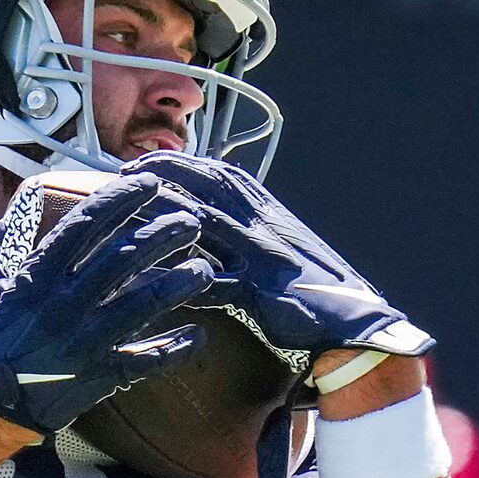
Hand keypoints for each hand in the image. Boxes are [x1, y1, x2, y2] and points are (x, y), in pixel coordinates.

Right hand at [0, 171, 220, 434]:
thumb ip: (6, 242)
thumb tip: (24, 204)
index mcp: (35, 278)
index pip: (85, 226)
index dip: (121, 200)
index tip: (149, 184)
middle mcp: (63, 305)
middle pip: (124, 257)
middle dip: (163, 233)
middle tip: (192, 220)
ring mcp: (83, 341)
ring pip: (142, 304)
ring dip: (179, 283)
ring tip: (206, 268)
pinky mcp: (96, 376)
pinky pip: (144, 361)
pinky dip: (173, 349)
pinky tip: (198, 335)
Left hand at [130, 154, 434, 361]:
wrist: (354, 318)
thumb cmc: (312, 286)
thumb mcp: (280, 245)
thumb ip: (248, 230)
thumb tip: (210, 217)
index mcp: (268, 212)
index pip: (222, 175)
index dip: (182, 164)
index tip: (147, 159)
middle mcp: (265, 225)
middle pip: (209, 188)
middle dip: (165, 175)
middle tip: (124, 174)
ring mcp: (262, 255)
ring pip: (206, 224)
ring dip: (163, 215)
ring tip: (127, 212)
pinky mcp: (261, 291)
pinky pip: (217, 282)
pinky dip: (185, 280)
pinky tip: (152, 280)